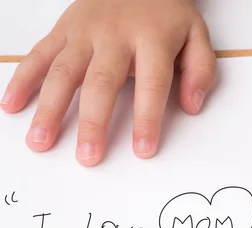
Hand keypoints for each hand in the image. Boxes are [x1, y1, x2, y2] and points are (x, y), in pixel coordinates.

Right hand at [0, 0, 215, 165]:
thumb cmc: (166, 13)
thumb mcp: (196, 35)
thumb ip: (200, 70)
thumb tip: (192, 106)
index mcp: (152, 39)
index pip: (151, 84)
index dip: (147, 119)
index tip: (143, 150)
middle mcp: (115, 35)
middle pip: (101, 82)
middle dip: (93, 123)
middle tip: (88, 156)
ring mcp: (84, 31)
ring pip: (63, 71)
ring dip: (49, 108)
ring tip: (41, 141)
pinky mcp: (63, 29)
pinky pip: (39, 54)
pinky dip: (22, 79)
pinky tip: (13, 106)